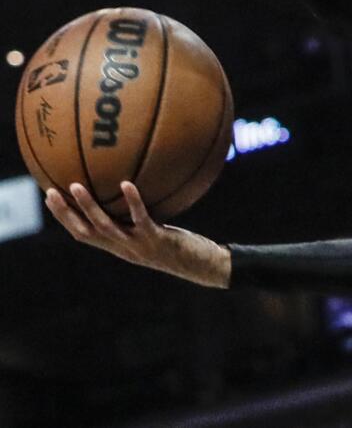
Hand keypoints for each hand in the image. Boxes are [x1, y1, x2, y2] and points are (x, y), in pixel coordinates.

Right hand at [44, 181, 230, 288]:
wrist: (203, 267)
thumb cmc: (180, 247)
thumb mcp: (155, 232)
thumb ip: (140, 218)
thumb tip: (133, 188)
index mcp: (118, 247)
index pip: (82, 234)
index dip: (64, 218)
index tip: (50, 196)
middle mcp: (123, 248)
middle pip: (85, 232)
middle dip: (65, 214)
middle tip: (51, 192)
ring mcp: (138, 245)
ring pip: (105, 227)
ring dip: (88, 207)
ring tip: (76, 186)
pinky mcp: (156, 239)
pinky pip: (140, 219)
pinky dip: (132, 202)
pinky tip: (127, 183)